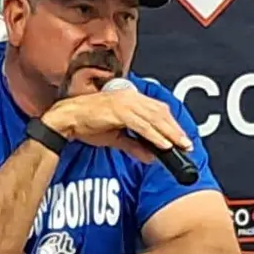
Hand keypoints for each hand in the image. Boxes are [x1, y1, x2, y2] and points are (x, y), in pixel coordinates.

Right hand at [42, 89, 192, 162]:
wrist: (67, 120)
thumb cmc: (87, 123)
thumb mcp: (115, 137)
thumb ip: (134, 145)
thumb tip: (151, 157)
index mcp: (130, 98)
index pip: (157, 110)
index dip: (171, 124)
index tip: (181, 138)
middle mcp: (130, 97)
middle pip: (160, 113)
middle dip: (175, 130)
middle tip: (186, 144)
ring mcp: (124, 102)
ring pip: (154, 118)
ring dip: (169, 133)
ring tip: (180, 146)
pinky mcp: (118, 111)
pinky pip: (142, 125)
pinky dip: (154, 135)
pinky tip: (163, 145)